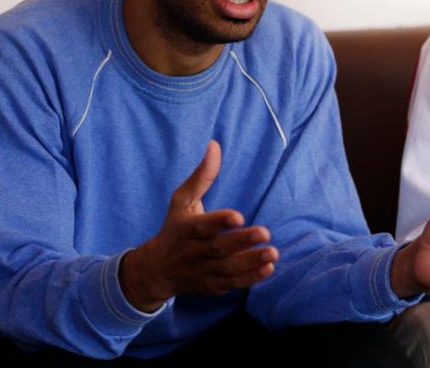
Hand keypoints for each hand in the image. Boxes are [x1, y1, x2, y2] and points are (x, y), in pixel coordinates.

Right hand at [120, 141, 278, 311]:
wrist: (156, 271)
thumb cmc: (174, 229)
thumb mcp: (181, 201)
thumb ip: (202, 176)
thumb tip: (214, 145)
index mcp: (187, 229)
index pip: (204, 226)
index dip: (220, 222)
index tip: (238, 216)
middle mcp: (195, 252)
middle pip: (219, 248)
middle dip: (242, 242)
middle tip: (266, 233)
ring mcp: (204, 271)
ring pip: (228, 269)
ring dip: (251, 262)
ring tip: (273, 253)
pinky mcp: (212, 285)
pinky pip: (232, 284)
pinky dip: (250, 279)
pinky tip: (267, 269)